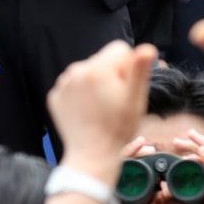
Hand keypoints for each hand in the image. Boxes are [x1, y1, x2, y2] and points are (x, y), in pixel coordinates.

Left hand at [47, 40, 158, 181]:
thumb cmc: (118, 128)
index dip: (128, 68)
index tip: (126, 89)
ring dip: (95, 83)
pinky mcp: (55, 96)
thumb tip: (148, 47)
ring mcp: (63, 84)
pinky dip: (80, 95)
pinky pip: (73, 86)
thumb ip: (139, 70)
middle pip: (102, 60)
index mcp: (97, 68)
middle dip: (111, 75)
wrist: (91, 155)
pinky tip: (87, 112)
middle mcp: (76, 70)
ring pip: (86, 72)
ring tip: (100, 108)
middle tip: (114, 101)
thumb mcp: (135, 99)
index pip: (120, 49)